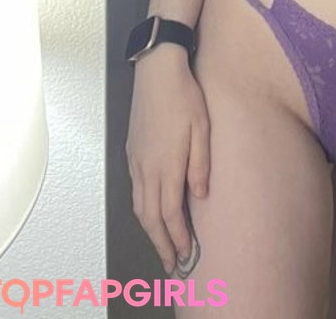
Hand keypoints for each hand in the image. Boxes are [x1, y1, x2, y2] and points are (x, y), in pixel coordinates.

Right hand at [126, 51, 209, 273]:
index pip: (169, 214)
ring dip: (150, 230)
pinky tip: (151, 212)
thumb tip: (200, 196)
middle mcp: (147, 169)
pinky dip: (143, 210)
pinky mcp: (132, 153)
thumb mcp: (203, 128)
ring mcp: (136, 161)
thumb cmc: (185, 96)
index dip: (177, 237)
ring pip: (139, 207)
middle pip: (150, 218)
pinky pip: (135, 191)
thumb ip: (201, 165)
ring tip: (162, 244)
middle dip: (161, 243)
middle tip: (171, 263)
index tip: (185, 255)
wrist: (157, 72)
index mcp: (167, 166)